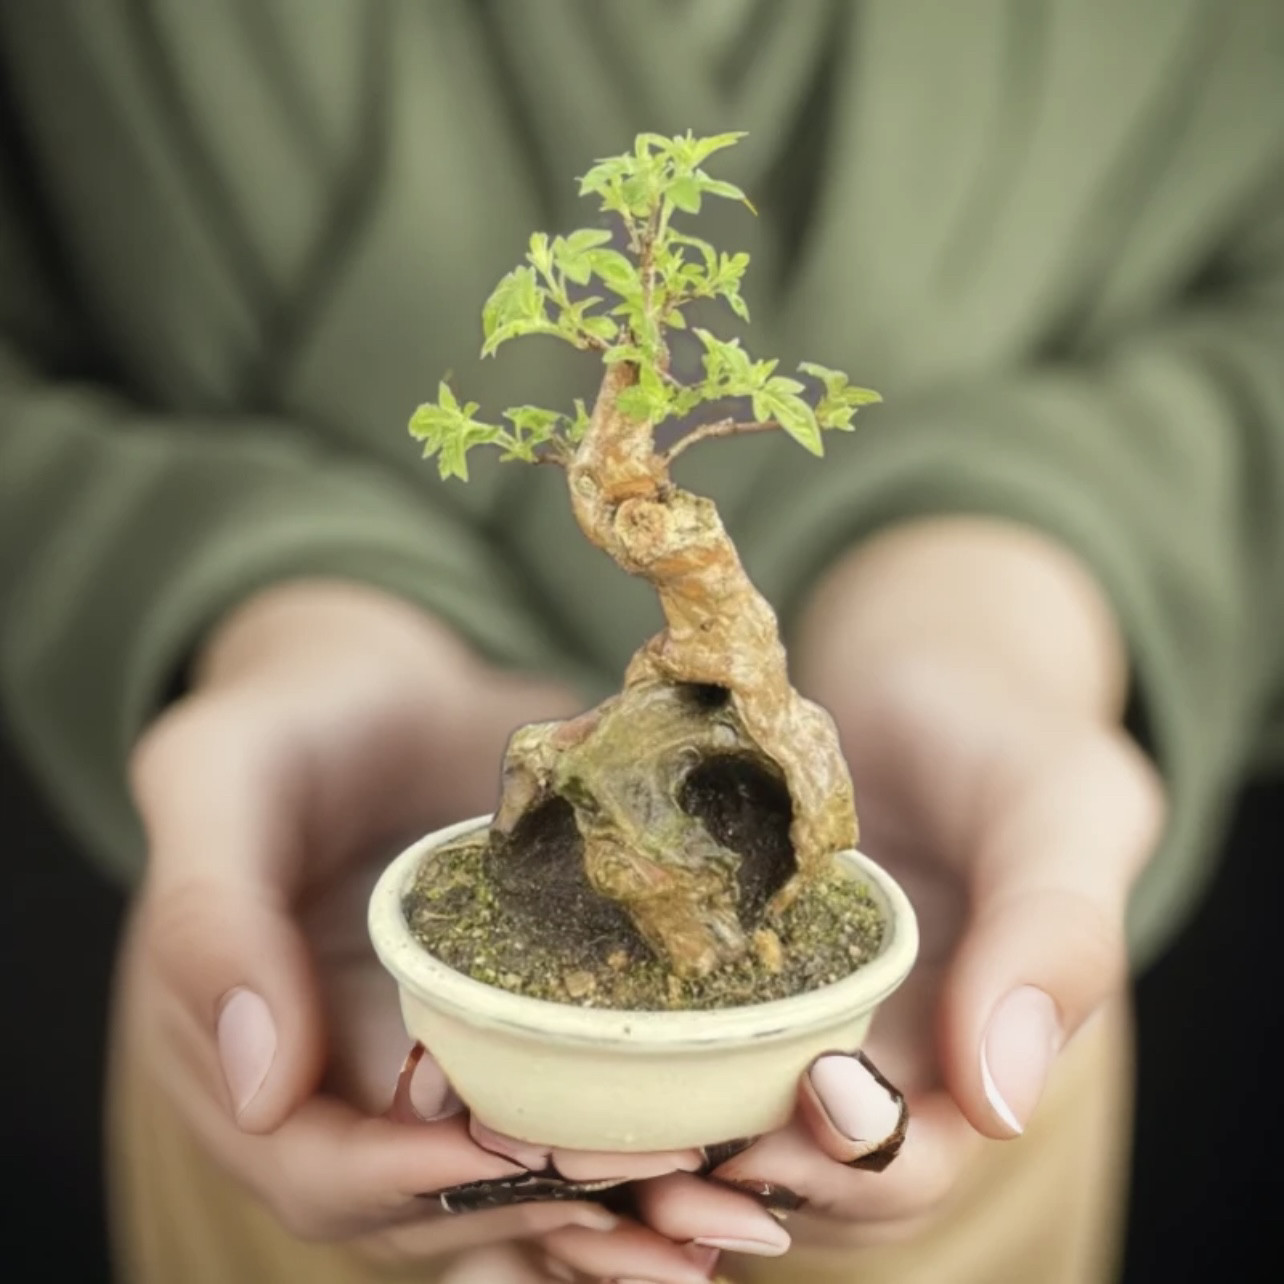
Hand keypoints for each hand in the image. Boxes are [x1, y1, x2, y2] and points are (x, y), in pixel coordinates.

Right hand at [119, 581, 713, 1280]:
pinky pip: (553, 1124)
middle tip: (663, 1194)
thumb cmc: (289, 722)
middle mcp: (336, 1096)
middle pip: (427, 1212)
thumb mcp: (218, 779)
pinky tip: (715, 1159)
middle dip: (538, 1217)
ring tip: (719, 1218)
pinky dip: (620, 1162)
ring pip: (502, 1194)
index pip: (320, 1171)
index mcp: (244, 1062)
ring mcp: (423, 1076)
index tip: (523, 1154)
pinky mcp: (499, 1044)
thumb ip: (210, 917)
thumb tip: (260, 1090)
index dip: (413, 1182)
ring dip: (604, 1223)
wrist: (375, 693)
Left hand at [633, 517, 1162, 1254]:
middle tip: (639, 1145)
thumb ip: (1055, 937)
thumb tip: (1001, 1099)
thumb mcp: (1060, 814)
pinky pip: (654, 1041)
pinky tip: (532, 1040)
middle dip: (715, 1183)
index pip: (904, 1165)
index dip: (856, 1160)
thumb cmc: (1005, 740)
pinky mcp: (704, 976)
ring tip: (560, 1127)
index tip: (813, 1089)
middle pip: (785, 1176)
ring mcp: (773, 1025)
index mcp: (956, 1067)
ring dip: (637, 1149)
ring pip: (705, 1129)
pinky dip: (604, 1060)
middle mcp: (857, 1068)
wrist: (915, 679)